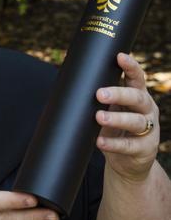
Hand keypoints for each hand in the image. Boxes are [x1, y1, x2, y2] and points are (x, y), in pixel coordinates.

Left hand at [95, 52, 159, 181]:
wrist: (128, 162)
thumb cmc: (115, 128)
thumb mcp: (110, 109)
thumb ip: (98, 96)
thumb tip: (69, 77)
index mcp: (138, 95)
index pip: (137, 78)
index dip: (130, 67)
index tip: (119, 57)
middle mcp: (147, 110)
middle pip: (138, 98)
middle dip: (119, 94)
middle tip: (99, 94)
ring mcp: (149, 130)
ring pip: (136, 122)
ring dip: (116, 119)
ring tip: (98, 117)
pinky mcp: (144, 150)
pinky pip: (129, 146)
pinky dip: (113, 144)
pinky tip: (100, 142)